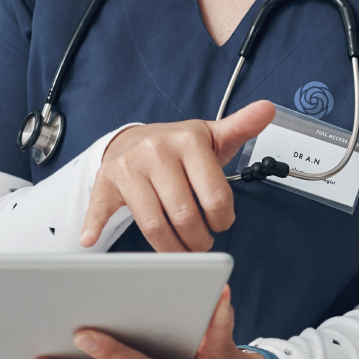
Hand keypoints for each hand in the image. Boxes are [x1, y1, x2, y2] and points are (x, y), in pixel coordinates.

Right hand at [82, 100, 274, 251]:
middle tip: (200, 244)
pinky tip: (91, 240)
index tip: (220, 223)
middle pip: (185, 216)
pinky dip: (94, 225)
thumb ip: (241, 127)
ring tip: (180, 251)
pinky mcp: (106, 182)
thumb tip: (268, 108)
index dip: (222, 220)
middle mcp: (156, 151)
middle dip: (198, 240)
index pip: (215, 198)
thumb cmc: (178, 146)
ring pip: (153, 224)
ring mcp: (129, 167)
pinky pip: (101, 207)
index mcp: (188, 140)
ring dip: (170, 248)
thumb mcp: (212, 136)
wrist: (134, 140)